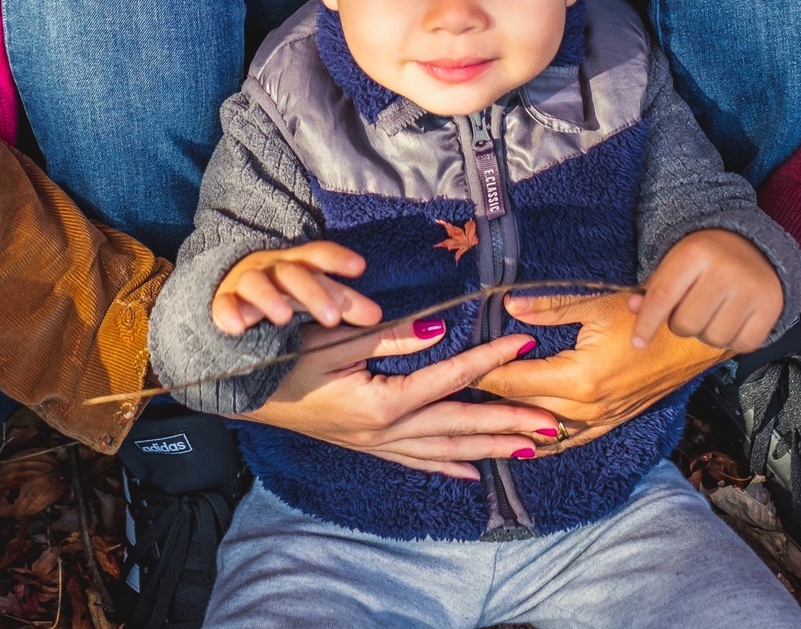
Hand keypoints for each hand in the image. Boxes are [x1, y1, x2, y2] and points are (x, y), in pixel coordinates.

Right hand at [212, 241, 382, 335]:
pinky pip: (223, 304)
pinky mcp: (224, 300)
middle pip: (294, 274)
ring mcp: (246, 282)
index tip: (360, 267)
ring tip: (284, 318)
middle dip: (313, 293)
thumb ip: (346, 304)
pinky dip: (229, 313)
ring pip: (258, 284)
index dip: (338, 259)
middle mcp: (273, 267)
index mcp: (299, 263)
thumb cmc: (283, 291)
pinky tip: (237, 327)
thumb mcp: (314, 294)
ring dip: (270, 299)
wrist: (232, 287)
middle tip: (333, 318)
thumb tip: (387, 319)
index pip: (319, 255)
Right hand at [242, 318, 558, 479]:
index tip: (521, 346)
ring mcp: (380, 446)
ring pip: (447, 450)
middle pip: (460, 427)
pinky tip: (475, 471)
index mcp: (381, 402)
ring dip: (491, 448)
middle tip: (551, 421)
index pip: (448, 379)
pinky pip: (421, 463)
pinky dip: (451, 467)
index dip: (486, 362)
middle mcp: (387, 432)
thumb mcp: (332, 339)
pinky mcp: (371, 449)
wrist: (249, 396)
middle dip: (508, 423)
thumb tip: (436, 330)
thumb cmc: (287, 360)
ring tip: (530, 447)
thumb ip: (386, 338)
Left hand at [474, 288, 721, 446]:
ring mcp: (603, 420)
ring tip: (479, 426)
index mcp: (579, 379)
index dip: (483, 375)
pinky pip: (574, 440)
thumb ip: (547, 309)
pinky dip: (548, 442)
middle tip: (453, 396)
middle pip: (525, 409)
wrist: (694, 337)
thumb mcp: (593, 303)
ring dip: (515, 428)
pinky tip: (529, 443)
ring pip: (548, 433)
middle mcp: (589, 408)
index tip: (454, 370)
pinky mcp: (614, 421)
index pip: (515, 381)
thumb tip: (508, 307)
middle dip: (490, 402)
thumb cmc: (645, 313)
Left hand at [628, 230, 783, 353]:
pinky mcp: (772, 306)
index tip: (638, 341)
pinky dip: (732, 341)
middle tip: (688, 309)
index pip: (663, 296)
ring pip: (713, 339)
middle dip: (680, 325)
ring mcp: (751, 289)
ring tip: (711, 313)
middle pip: (686, 324)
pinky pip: (743, 345)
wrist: (754, 245)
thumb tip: (633, 309)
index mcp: (694, 253)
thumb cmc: (706, 256)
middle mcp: (724, 270)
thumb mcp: (676, 260)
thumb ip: (655, 286)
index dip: (647, 323)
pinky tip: (731, 321)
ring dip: (706, 334)